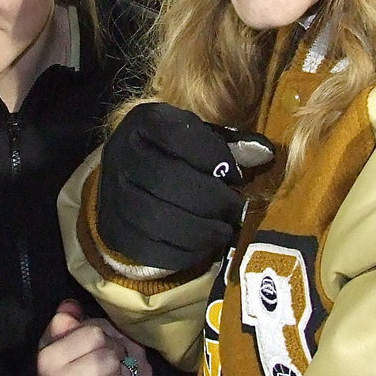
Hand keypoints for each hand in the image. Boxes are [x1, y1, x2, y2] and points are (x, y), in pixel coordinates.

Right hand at [36, 302, 154, 375]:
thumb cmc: (62, 375)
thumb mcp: (58, 344)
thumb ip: (66, 323)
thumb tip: (71, 307)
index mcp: (49, 357)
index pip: (95, 334)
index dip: (106, 340)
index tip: (100, 350)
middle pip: (111, 360)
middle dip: (117, 364)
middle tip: (109, 372)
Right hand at [97, 102, 273, 271]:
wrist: (131, 177)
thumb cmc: (176, 153)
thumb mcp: (200, 137)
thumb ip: (230, 145)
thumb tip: (264, 155)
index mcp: (144, 122)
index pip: (176, 135)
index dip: (212, 156)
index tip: (236, 175)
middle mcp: (120, 154)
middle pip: (165, 180)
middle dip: (210, 199)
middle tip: (235, 210)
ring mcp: (111, 194)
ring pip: (155, 218)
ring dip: (199, 230)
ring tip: (223, 231)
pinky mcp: (113, 229)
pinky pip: (147, 248)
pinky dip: (182, 252)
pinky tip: (202, 247)